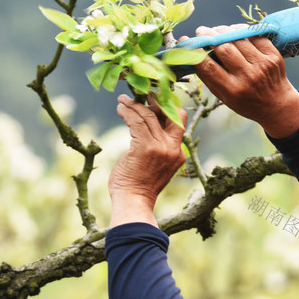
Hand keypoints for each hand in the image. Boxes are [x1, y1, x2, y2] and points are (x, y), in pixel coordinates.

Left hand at [109, 94, 186, 226]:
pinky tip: (120, 109)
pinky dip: (127, 112)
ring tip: (123, 101)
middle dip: (158, 103)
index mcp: (178, 154)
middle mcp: (173, 148)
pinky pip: (136, 121)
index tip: (154, 103)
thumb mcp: (156, 166)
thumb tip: (147, 129)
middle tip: (143, 96)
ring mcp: (160, 147)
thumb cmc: (139, 187)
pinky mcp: (145, 146)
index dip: (167, 110)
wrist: (134, 202)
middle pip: (172, 114)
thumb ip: (158, 149)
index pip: (178, 124)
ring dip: (134, 105)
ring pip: (149, 116)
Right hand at [190, 25, 298, 137]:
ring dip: (223, 30)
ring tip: (216, 31)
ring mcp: (262, 65)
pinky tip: (234, 31)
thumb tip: (191, 54)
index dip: (194, 51)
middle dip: (209, 36)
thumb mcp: (223, 97)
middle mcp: (248, 77)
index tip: (185, 42)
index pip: (208, 66)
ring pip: (239, 38)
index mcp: (232, 90)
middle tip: (201, 31)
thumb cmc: (245, 101)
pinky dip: (241, 30)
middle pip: (224, 48)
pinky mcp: (273, 56)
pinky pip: (255, 35)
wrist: (276, 105)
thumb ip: (209, 77)